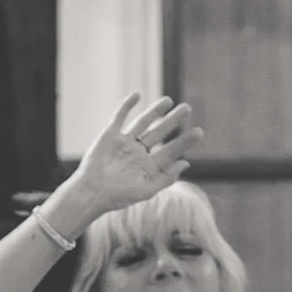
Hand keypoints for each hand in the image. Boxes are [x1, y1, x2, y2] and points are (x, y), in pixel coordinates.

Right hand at [54, 94, 199, 227]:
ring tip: (168, 100)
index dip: (185, 141)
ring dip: (155, 111)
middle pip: (159, 133)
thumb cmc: (118, 196)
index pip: (170, 150)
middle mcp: (138, 152)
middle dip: (173, 121)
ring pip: (143, 123)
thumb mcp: (146, 190)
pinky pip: (119, 117)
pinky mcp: (109, 136)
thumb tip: (186, 163)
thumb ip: (166, 177)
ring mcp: (124, 143)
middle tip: (187, 108)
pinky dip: (127, 106)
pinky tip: (137, 95)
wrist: (91, 193)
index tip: (200, 132)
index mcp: (148, 166)